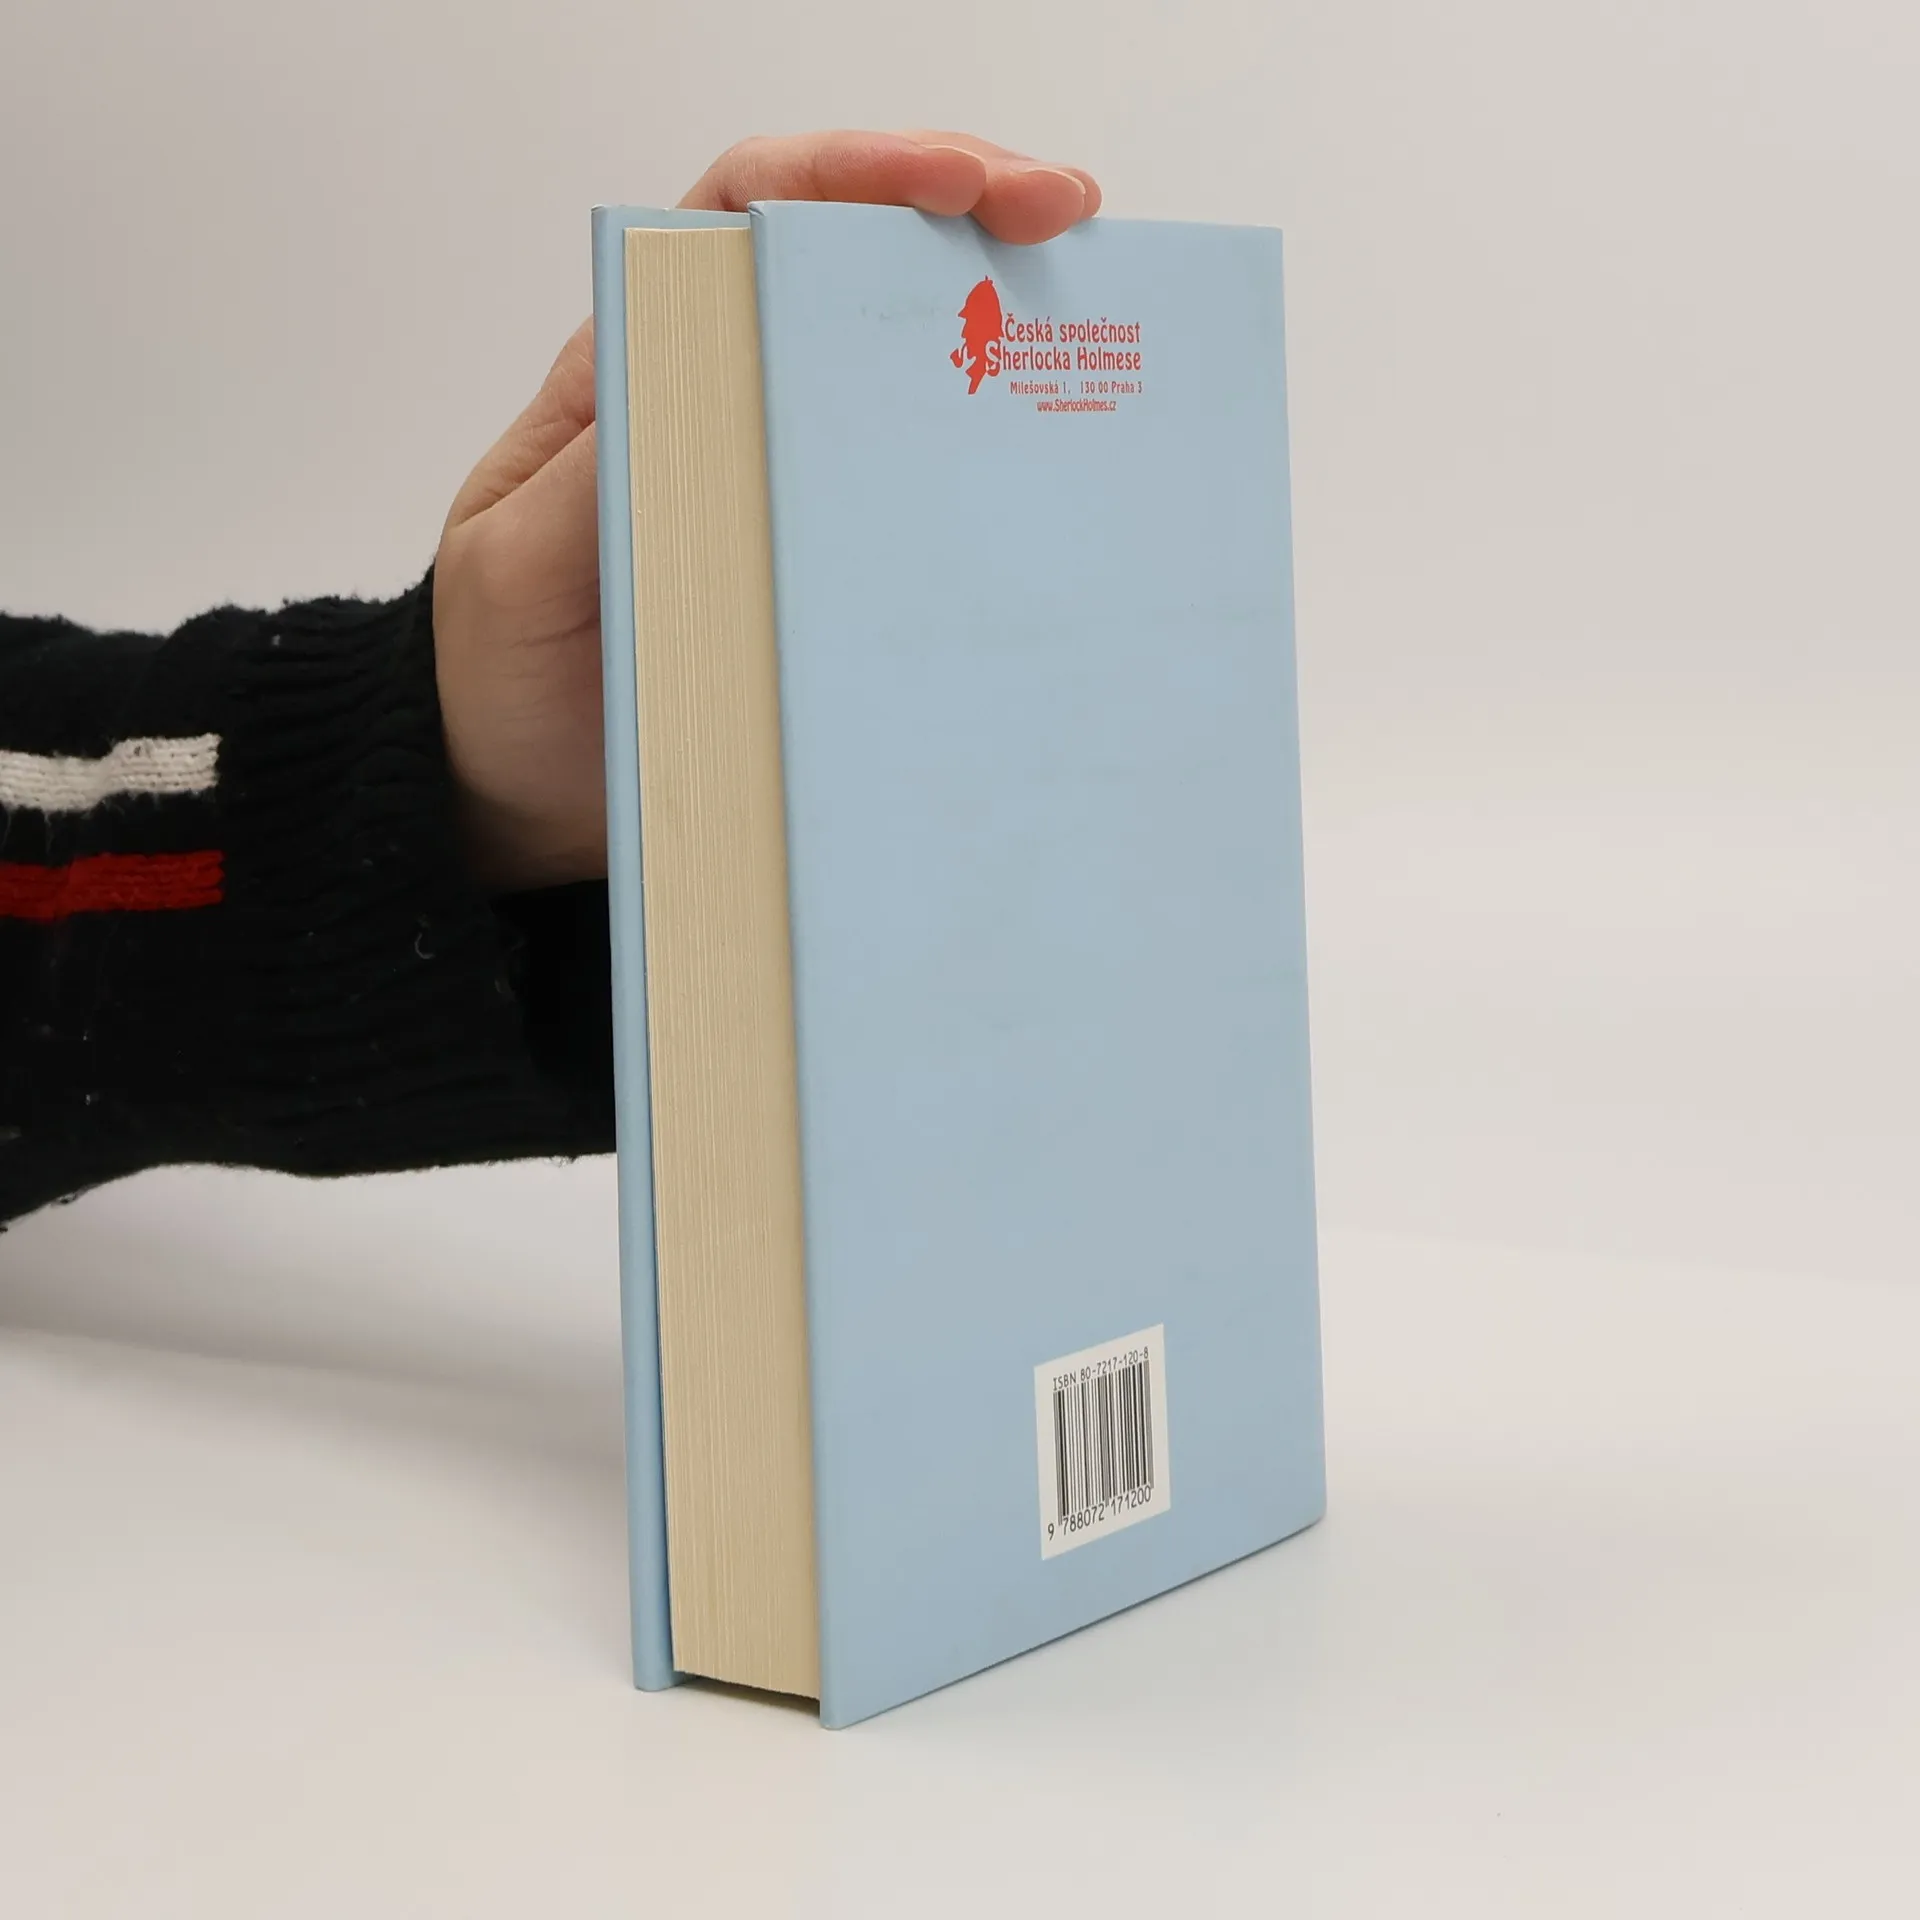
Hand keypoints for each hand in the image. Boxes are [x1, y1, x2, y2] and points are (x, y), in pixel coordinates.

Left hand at [434, 130, 1101, 893]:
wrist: (522, 793)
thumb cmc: (504, 672)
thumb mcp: (520, 572)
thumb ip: (588, 491)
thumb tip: (687, 401)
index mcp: (640, 370)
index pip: (747, 215)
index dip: (849, 173)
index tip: (952, 182)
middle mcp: (726, 403)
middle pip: (850, 264)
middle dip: (966, 213)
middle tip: (1069, 213)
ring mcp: (787, 485)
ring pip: (900, 370)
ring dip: (997, 326)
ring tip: (1102, 314)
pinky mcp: (826, 569)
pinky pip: (914, 498)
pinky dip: (989, 465)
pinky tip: (1060, 460)